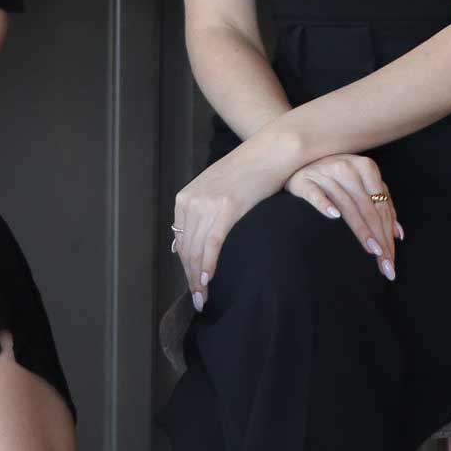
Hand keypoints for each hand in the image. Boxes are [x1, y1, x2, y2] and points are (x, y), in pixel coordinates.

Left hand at [170, 145, 290, 313]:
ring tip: (203, 298)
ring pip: (195, 250)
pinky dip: (208, 265)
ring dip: (198, 278)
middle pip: (185, 248)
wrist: (270, 151)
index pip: (180, 240)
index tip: (193, 284)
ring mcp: (207, 203)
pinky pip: (212, 244)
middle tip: (198, 300)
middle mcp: (191, 200)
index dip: (186, 266)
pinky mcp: (226, 208)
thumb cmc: (250, 172)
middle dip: (190, 278)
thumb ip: (206, 211)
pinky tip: (208, 281)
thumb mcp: (218, 189)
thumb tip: (199, 240)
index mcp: (186, 197)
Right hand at [286, 153, 401, 280]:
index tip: (391, 256)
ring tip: (371, 250)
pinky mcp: (305, 181)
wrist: (300, 162)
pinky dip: (325, 205)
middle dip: (379, 237)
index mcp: (366, 168)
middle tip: (385, 263)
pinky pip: (316, 195)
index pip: (381, 206)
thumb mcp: (363, 184)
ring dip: (361, 230)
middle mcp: (347, 169)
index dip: (388, 232)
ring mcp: (326, 174)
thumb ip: (382, 203)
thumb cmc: (337, 176)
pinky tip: (334, 217)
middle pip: (368, 209)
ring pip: (347, 206)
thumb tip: (398, 234)